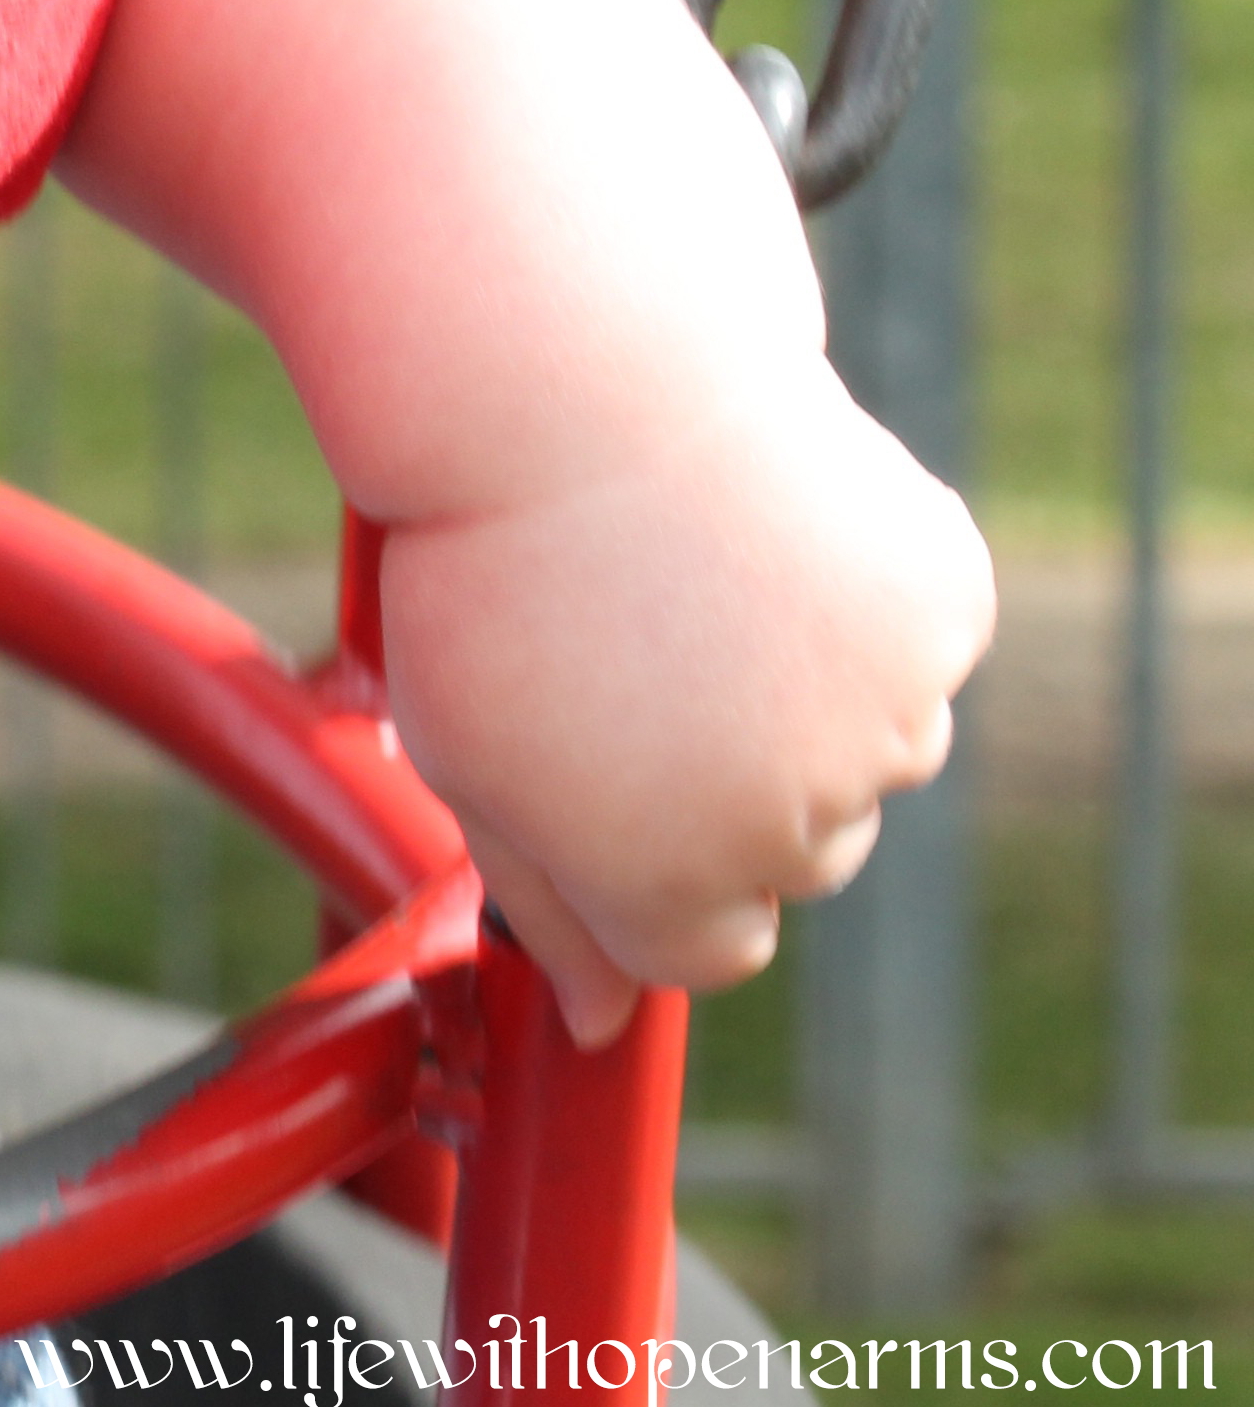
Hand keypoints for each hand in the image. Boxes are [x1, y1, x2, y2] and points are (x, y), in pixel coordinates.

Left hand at [373, 365, 993, 1042]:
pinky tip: (763, 527)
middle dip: (725, 779)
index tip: (611, 777)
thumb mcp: (463, 755)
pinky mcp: (943, 609)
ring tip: (690, 577)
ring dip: (806, 690)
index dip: (649, 867)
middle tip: (634, 649)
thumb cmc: (483, 569)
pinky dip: (862, 593)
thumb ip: (544, 904)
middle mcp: (797, 833)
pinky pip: (917, 638)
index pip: (703, 954)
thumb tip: (598, 1018)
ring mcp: (889, 723)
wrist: (565, 388)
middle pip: (789, 856)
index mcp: (669, 889)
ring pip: (869, 750)